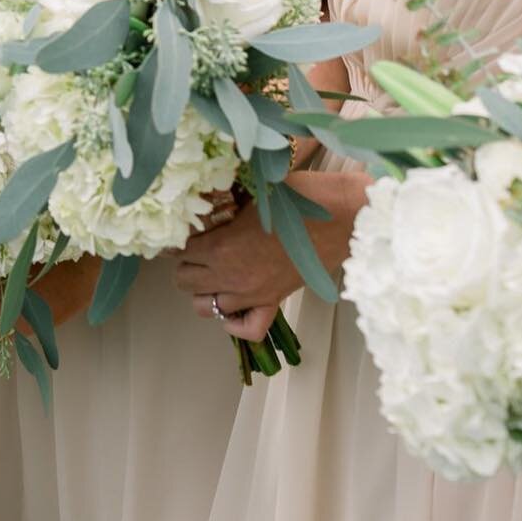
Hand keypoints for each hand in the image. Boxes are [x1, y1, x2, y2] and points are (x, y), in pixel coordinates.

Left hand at [173, 171, 367, 341]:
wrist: (341, 216)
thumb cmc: (297, 196)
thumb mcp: (251, 192)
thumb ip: (224, 201)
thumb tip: (203, 199)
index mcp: (221, 246)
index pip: (180, 252)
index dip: (180, 241)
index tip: (185, 231)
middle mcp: (232, 275)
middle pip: (186, 282)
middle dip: (185, 264)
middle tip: (196, 249)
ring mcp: (253, 293)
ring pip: (207, 307)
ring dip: (203, 291)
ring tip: (211, 272)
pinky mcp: (275, 302)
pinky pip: (247, 328)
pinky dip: (234, 322)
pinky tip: (233, 305)